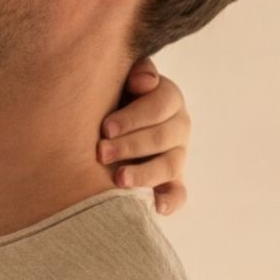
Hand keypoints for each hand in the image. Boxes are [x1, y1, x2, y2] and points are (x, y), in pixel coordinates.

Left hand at [99, 53, 190, 214]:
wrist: (108, 125)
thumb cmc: (114, 98)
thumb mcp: (122, 78)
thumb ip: (136, 72)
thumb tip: (143, 82)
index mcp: (169, 98)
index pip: (158, 106)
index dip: (133, 118)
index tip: (106, 128)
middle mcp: (178, 127)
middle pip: (161, 137)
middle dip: (130, 146)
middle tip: (101, 153)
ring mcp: (177, 156)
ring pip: (169, 165)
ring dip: (145, 174)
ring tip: (119, 180)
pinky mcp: (173, 182)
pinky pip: (178, 193)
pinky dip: (170, 202)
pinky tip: (157, 207)